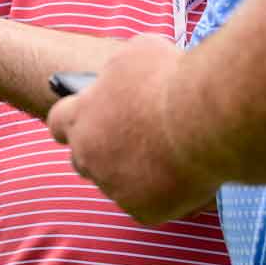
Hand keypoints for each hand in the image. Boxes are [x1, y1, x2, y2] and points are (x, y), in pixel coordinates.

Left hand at [45, 35, 220, 223]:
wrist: (206, 118)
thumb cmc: (170, 78)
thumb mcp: (138, 54)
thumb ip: (123, 71)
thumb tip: (129, 77)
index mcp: (80, 115)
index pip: (59, 122)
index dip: (77, 121)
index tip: (91, 120)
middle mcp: (88, 153)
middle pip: (83, 160)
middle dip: (101, 154)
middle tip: (133, 145)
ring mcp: (113, 186)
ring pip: (119, 185)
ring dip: (136, 177)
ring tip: (168, 162)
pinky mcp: (142, 210)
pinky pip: (151, 206)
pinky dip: (166, 196)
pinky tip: (187, 181)